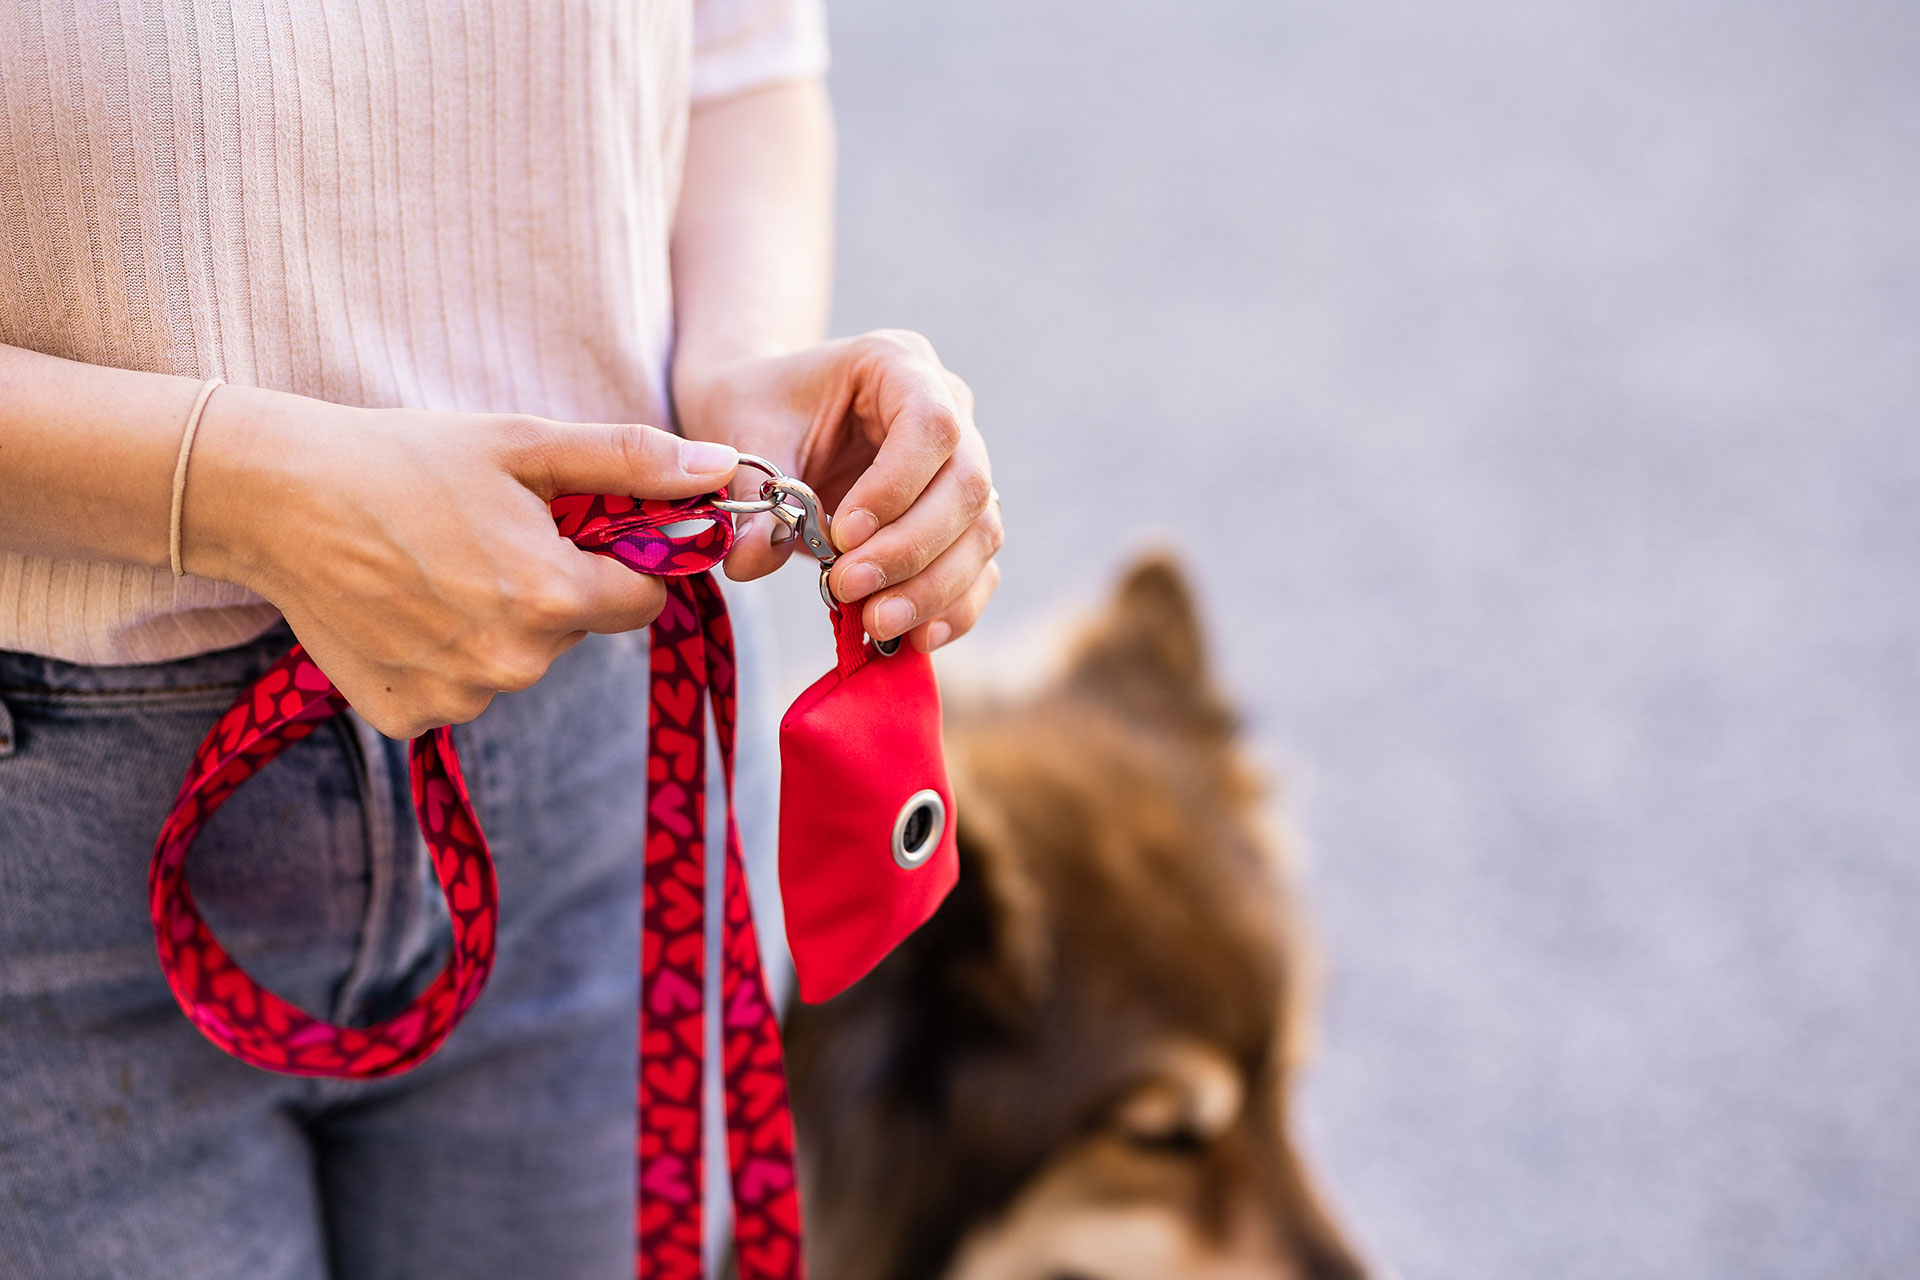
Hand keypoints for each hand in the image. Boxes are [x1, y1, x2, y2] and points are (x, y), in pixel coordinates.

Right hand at [183, 385, 738, 737]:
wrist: (275, 497)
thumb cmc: (405, 459)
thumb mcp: (527, 444)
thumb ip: (633, 462)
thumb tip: (723, 469)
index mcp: (554, 599)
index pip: (642, 602)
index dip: (618, 563)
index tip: (570, 530)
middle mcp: (513, 664)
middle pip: (578, 631)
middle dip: (554, 588)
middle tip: (487, 536)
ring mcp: (457, 698)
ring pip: (520, 661)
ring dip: (499, 622)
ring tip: (436, 566)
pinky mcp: (406, 717)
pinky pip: (460, 689)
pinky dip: (444, 653)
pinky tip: (403, 606)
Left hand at [675, 330, 1002, 651]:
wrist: (768, 416)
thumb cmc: (760, 409)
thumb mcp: (746, 436)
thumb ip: (754, 497)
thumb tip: (750, 563)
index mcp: (901, 364)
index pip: (932, 426)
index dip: (897, 488)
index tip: (842, 534)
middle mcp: (951, 410)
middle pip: (969, 485)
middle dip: (912, 549)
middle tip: (847, 589)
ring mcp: (964, 467)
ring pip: (983, 532)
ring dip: (933, 588)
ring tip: (874, 624)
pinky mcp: (961, 521)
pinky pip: (979, 569)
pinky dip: (952, 609)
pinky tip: (912, 639)